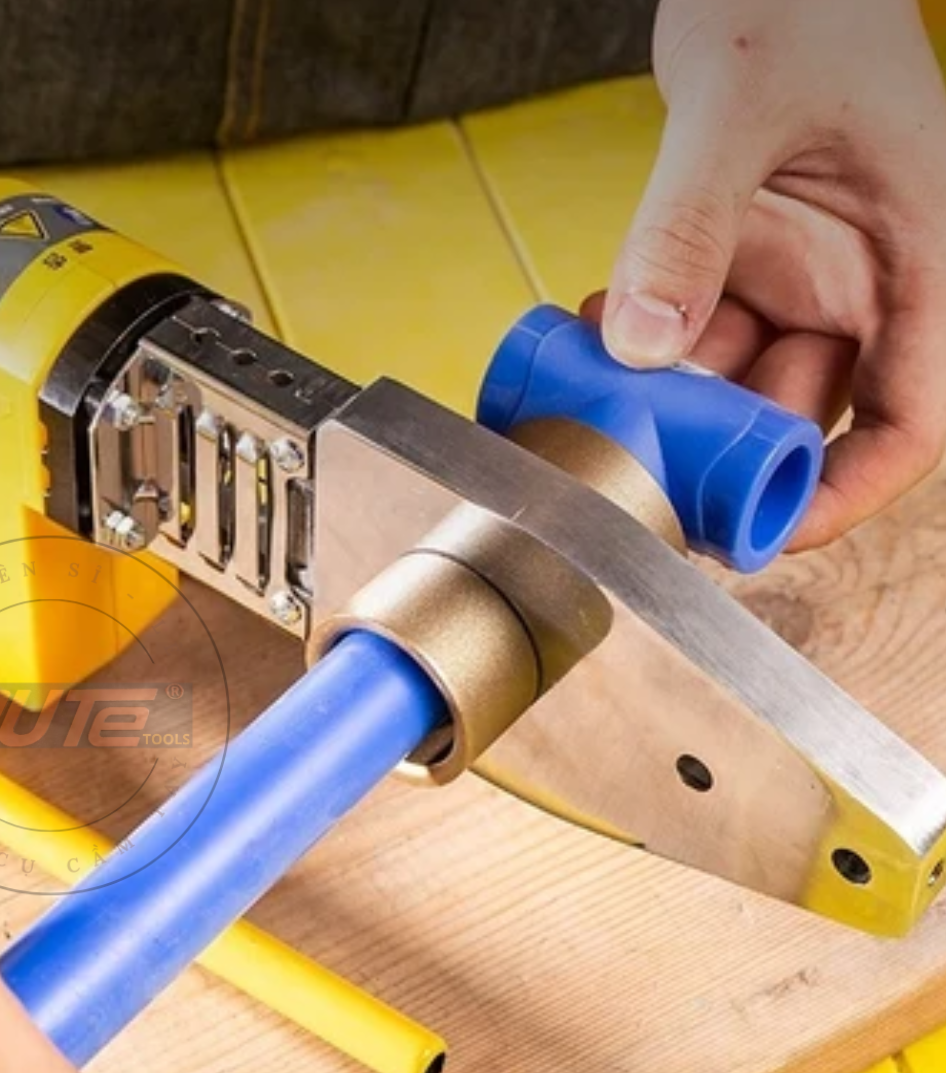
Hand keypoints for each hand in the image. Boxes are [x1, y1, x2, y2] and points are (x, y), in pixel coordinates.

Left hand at [590, 0, 945, 547]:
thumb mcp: (739, 102)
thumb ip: (688, 225)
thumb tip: (640, 343)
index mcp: (917, 255)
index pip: (912, 414)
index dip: (849, 489)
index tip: (771, 529)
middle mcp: (859, 280)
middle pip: (801, 410)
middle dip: (722, 446)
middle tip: (640, 456)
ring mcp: (794, 273)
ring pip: (732, 378)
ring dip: (667, 397)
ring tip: (603, 384)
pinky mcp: (737, 260)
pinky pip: (689, 331)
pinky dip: (643, 344)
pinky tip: (599, 328)